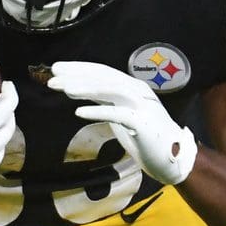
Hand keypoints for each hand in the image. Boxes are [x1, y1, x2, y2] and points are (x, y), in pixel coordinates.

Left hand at [47, 62, 196, 184]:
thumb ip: (106, 101)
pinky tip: (79, 112)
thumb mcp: (122, 114)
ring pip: (112, 89)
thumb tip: (80, 91)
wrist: (174, 158)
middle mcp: (137, 92)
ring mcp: (142, 106)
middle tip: (52, 77)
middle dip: (77, 75)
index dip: (79, 68)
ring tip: (65, 89)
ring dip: (86, 88)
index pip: (102, 72)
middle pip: (104, 77)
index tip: (56, 68)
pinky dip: (98, 112)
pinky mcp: (143, 124)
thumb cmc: (146, 137)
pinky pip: (118, 114)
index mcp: (131, 87)